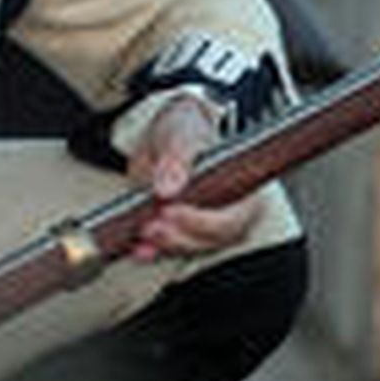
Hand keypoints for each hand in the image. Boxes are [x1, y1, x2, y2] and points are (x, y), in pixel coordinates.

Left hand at [124, 94, 261, 262]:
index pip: (231, 218)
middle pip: (211, 239)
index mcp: (241, 188)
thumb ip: (176, 159)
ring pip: (191, 247)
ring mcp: (204, 224)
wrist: (166, 135)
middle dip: (180, 237)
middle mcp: (228, 212)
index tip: (171, 211)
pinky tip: (138, 248)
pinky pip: (170, 248)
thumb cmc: (186, 130)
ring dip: (165, 245)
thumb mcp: (181, 134)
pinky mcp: (181, 231)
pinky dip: (153, 251)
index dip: (202, 221)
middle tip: (152, 226)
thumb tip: (168, 187)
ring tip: (142, 233)